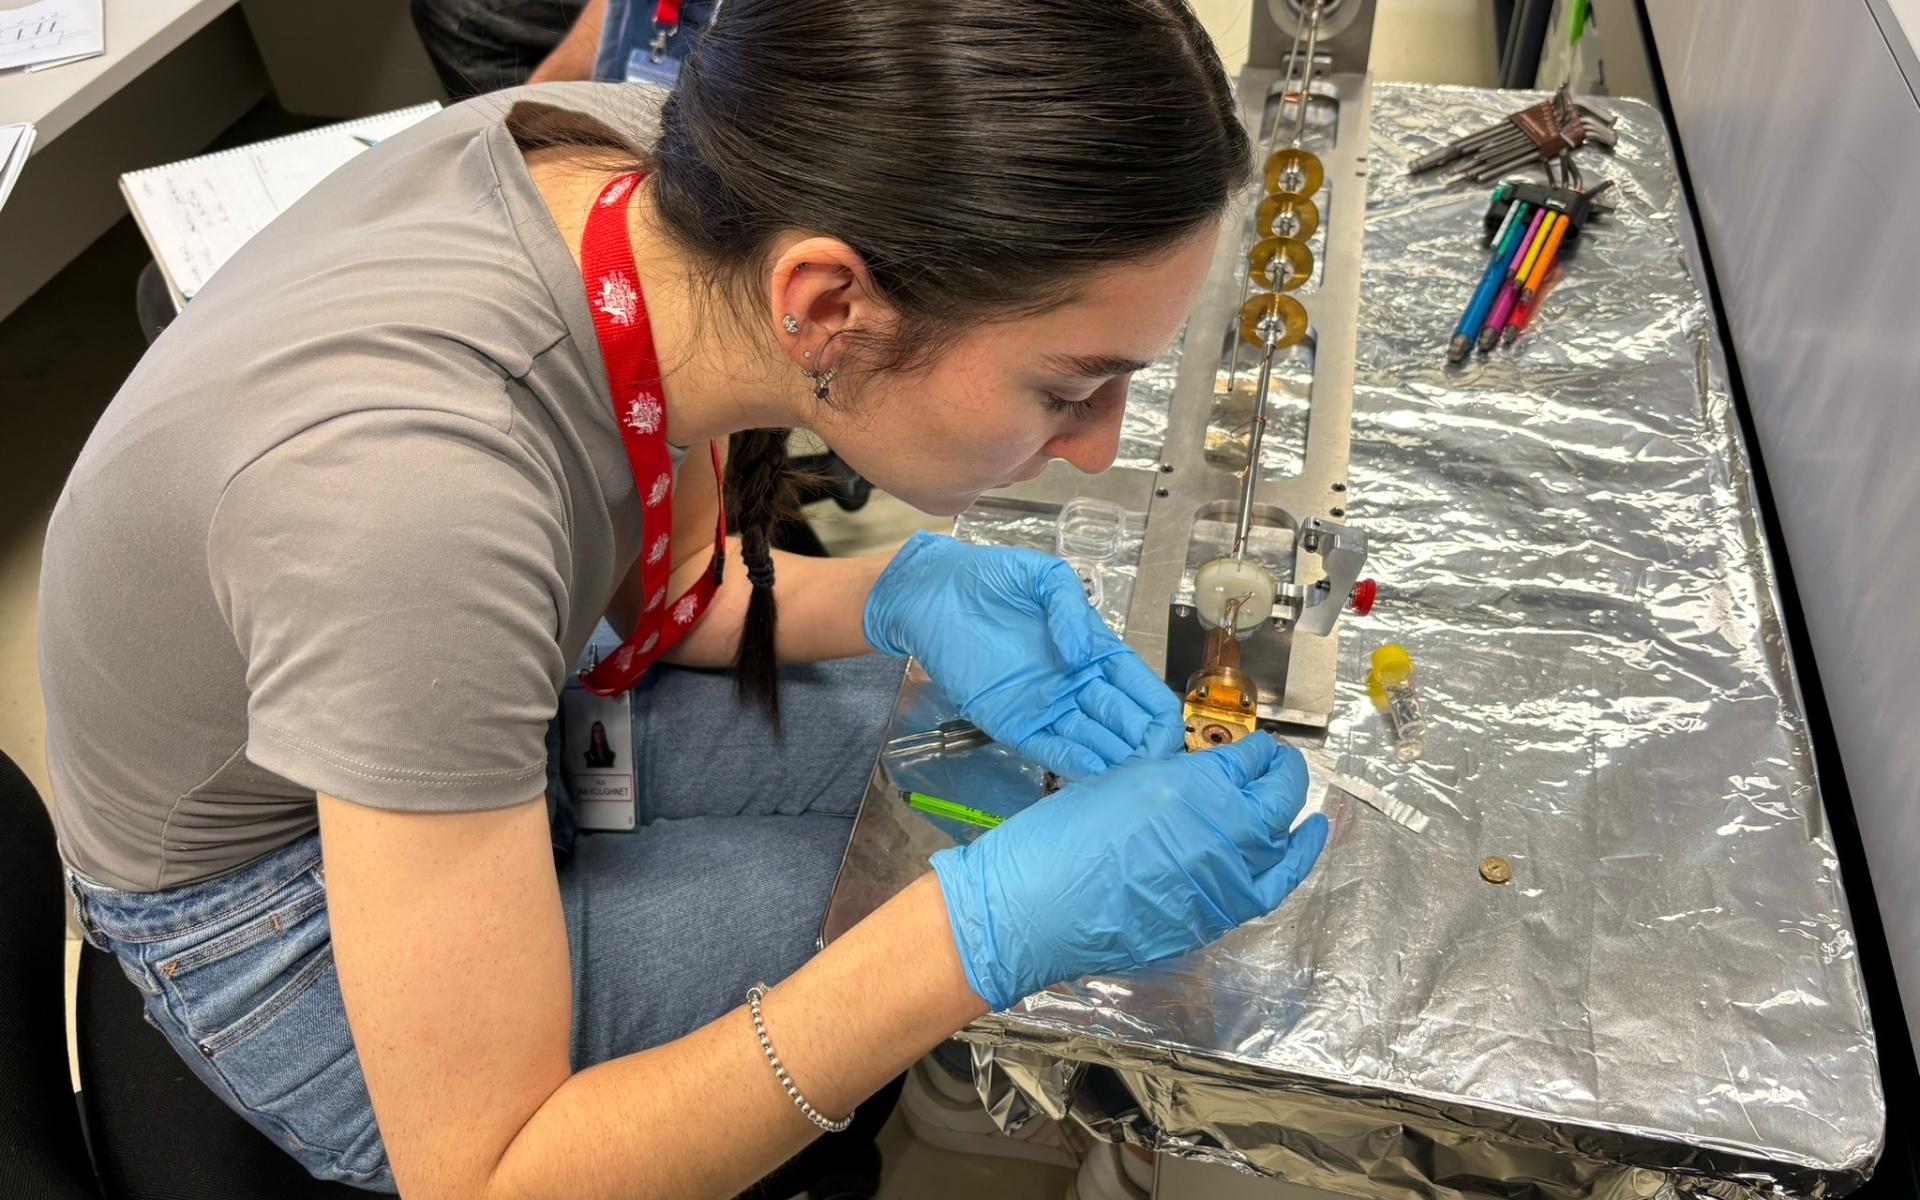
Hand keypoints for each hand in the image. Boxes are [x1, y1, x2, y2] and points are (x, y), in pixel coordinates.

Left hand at [865, 533, 1181, 777]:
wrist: (933, 593)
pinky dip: (1072, 762)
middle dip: (1143, 744)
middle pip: (1121, 722)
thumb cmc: (990, 578)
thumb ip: (1070, 606)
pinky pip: (1048, 749)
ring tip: (1135, 778)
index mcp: (1093, 650)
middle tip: (1159, 765)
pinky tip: (1095, 772)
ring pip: (1091, 741)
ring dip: (1114, 761)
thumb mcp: (1043, 577)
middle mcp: (1076, 684)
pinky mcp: (1011, 723)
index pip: (1138, 687)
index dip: (1157, 712)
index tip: (1170, 732)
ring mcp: (1045, 706)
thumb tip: (1084, 652)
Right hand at [930, 733, 1328, 1009]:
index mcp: (1195, 785)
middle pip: (1278, 797)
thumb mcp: (1121, 780)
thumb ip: (1173, 777)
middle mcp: (1223, 832)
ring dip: (1294, 822)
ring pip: (1282, 845)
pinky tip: (1302, 847)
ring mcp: (1226, 881)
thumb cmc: (1061, 836)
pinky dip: (1291, 865)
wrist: (1036, 908)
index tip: (1257, 751)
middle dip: (1284, 777)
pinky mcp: (1216, 919)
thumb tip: (1206, 780)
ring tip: (1307, 810)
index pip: (1250, 760)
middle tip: (1282, 767)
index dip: (1257, 752)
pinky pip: (1267, 887)